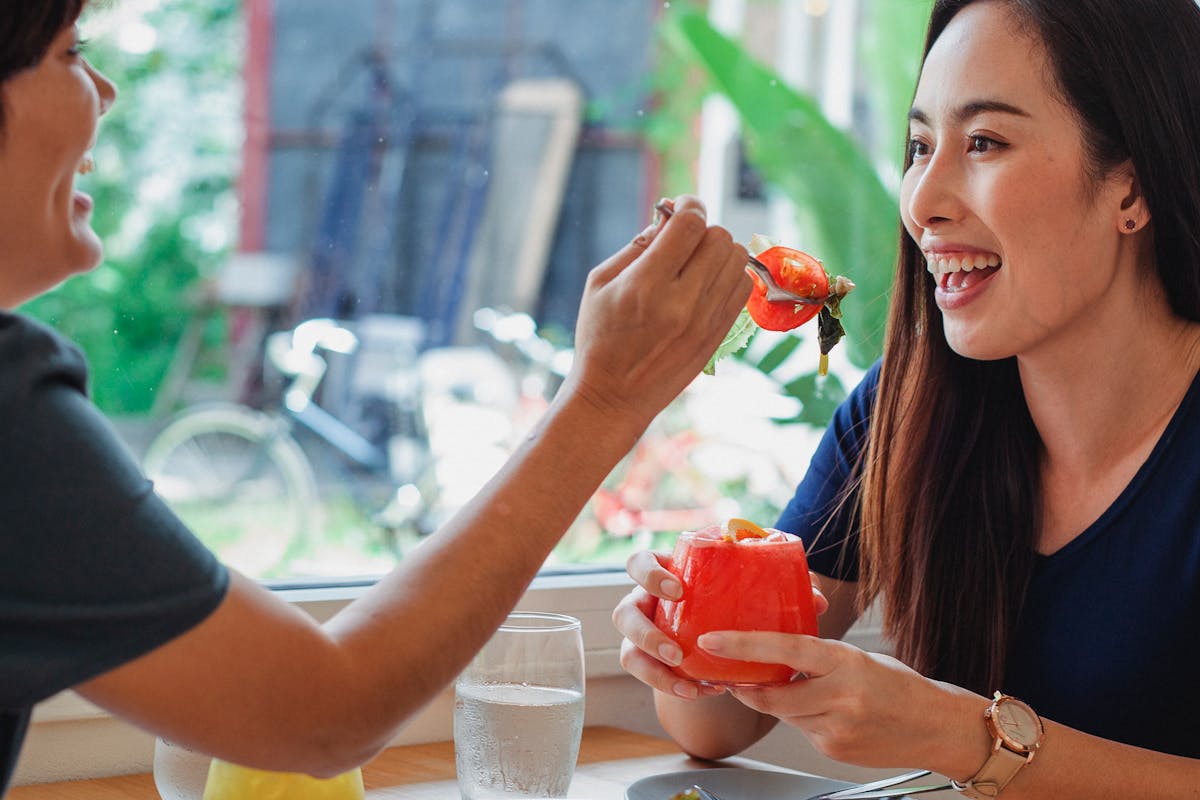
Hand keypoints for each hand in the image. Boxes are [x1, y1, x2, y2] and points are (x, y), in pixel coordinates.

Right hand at [565, 195, 751, 432]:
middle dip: (701, 229)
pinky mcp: (717, 336)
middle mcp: (682, 302)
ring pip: (736, 260)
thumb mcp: (600, 283)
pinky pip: (742, 288)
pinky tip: (706, 282)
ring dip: (718, 251)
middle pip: (718, 238)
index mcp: (647, 285)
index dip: (688, 205)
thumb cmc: (599, 338)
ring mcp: (705, 321)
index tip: (680, 205)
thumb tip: (668, 218)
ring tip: (695, 262)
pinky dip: (729, 275)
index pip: (690, 225)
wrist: (613, 397)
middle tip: (682, 239)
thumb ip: (637, 246)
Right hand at [612, 548, 829, 700]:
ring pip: (628, 651)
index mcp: (666, 572)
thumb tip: (816, 602)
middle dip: (645, 631)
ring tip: (686, 680)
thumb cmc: (733, 598)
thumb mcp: (753, 588)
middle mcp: (647, 602)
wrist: (724, 630)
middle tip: (677, 649)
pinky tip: (700, 692)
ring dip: (652, 668)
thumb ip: (783, 590)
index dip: (650, 575)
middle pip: (624, 612)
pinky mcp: (651, 662)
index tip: (679, 590)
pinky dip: (671, 686)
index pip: (640, 563)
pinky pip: (648, 677)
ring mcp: (645, 634)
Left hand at [697, 631, 981, 769]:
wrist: (937, 728)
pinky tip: (826, 713)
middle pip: (770, 695)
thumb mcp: (858, 657)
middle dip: (745, 686)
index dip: (742, 646)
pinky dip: (802, 718)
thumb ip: (817, 657)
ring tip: (800, 690)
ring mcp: (836, 728)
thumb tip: (774, 651)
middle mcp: (839, 696)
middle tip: (729, 674)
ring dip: (778, 701)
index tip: (713, 641)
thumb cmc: (900, 686)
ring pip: (785, 714)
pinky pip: (802, 730)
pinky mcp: (834, 750)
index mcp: (844, 662)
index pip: (783, 649)